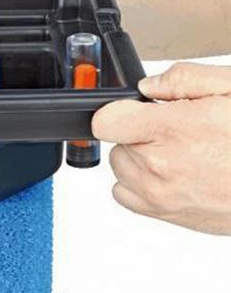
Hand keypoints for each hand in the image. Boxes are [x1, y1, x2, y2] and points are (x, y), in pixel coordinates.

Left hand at [92, 63, 230, 234]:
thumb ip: (185, 79)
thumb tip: (149, 86)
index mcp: (174, 129)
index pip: (106, 120)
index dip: (121, 111)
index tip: (136, 111)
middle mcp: (159, 165)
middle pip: (117, 142)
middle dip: (141, 132)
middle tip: (179, 132)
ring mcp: (158, 193)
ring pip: (121, 167)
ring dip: (141, 158)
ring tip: (180, 153)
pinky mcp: (162, 213)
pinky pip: (125, 194)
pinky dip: (141, 184)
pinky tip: (172, 174)